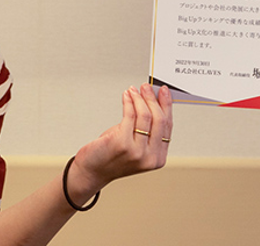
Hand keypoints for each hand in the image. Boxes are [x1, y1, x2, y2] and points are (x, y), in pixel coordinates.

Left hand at [66, 84, 172, 199]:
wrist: (92, 171)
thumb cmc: (112, 156)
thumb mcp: (137, 144)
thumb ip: (147, 128)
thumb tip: (152, 100)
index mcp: (157, 158)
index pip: (168, 126)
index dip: (167, 105)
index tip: (164, 92)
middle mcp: (150, 157)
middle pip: (159, 119)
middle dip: (153, 99)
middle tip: (147, 87)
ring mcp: (137, 152)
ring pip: (145, 115)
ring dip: (140, 98)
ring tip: (134, 90)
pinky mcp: (122, 144)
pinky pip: (130, 115)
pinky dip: (128, 102)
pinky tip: (127, 96)